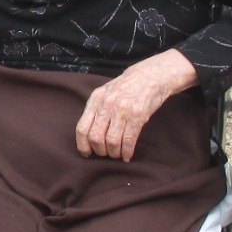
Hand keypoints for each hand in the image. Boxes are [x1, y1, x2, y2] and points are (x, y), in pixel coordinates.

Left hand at [75, 49, 198, 161]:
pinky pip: (129, 140)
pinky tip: (127, 155)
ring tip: (117, 154)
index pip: (82, 128)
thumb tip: (87, 135)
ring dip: (114, 153)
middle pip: (96, 138)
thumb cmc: (126, 87)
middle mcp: (107, 105)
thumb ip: (96, 110)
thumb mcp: (106, 93)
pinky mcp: (138, 116)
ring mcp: (122, 110)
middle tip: (105, 154)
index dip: (82, 145)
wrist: (150, 76)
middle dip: (100, 151)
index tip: (87, 153)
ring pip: (112, 141)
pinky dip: (127, 152)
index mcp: (96, 100)